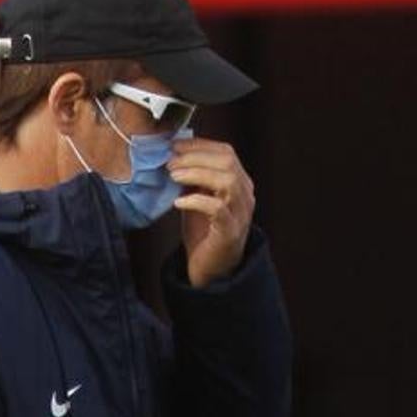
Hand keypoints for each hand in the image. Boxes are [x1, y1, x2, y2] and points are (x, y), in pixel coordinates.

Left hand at [167, 138, 254, 287]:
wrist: (211, 270)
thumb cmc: (204, 233)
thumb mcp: (197, 198)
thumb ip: (193, 179)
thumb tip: (174, 156)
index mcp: (240, 184)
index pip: (226, 152)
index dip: (200, 145)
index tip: (175, 145)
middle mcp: (245, 196)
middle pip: (228, 162)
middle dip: (195, 157)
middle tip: (170, 162)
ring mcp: (240, 214)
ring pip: (227, 181)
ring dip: (196, 174)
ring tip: (173, 177)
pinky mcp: (230, 232)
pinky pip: (217, 209)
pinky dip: (196, 201)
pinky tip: (178, 202)